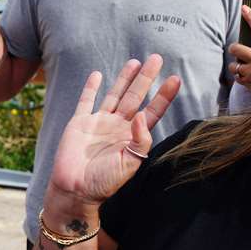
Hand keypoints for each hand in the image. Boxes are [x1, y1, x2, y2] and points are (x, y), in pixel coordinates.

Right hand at [48, 58, 180, 205]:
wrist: (75, 190)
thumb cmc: (104, 183)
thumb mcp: (129, 164)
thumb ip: (140, 141)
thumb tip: (143, 115)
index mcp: (132, 137)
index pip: (153, 111)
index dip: (163, 96)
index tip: (175, 79)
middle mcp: (118, 127)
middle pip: (135, 96)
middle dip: (146, 78)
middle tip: (157, 59)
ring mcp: (98, 123)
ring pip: (114, 95)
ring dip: (124, 79)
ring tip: (135, 62)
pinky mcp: (79, 123)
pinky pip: (86, 101)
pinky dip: (90, 88)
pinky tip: (97, 74)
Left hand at [227, 5, 250, 94]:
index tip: (244, 8)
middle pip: (236, 48)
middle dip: (233, 48)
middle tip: (236, 50)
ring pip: (234, 65)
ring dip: (235, 66)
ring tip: (242, 67)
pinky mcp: (249, 83)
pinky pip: (237, 78)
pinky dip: (240, 77)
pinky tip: (247, 77)